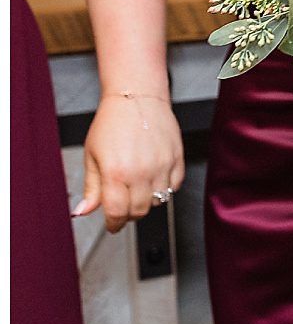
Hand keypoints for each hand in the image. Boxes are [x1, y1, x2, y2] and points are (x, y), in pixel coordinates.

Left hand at [75, 93, 183, 232]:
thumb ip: (91, 187)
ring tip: (137, 190)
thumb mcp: (92, 156)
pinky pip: (174, 186)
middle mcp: (141, 171)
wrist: (137, 98)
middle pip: (139, 210)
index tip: (113, 225)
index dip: (113, 224)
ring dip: (146, 201)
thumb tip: (83, 211)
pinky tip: (153, 180)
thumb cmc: (112, 123)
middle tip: (123, 207)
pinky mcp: (177, 158)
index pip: (117, 212)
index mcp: (116, 172)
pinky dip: (165, 189)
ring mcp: (162, 165)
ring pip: (158, 201)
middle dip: (128, 214)